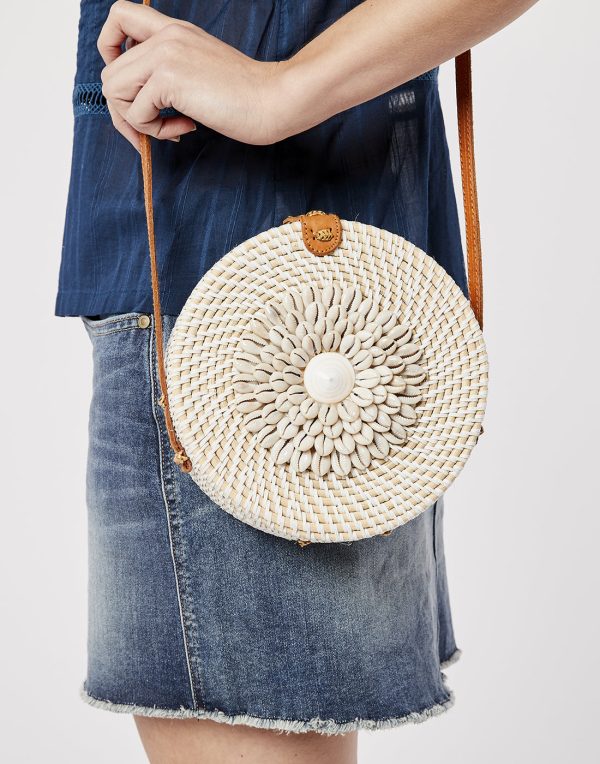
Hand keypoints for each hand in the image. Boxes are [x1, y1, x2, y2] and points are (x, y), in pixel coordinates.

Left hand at [97, 0, 286, 150]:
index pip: (118, 17)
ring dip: (137, 122)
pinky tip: (186, 128)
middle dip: (123, 111)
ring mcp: (165, 54)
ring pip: (115, 91)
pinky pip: (137, 113)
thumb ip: (172, 73)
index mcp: (174, 30)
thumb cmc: (247, 96)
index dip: (109, 51)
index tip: (131, 83)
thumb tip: (141, 102)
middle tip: (151, 129)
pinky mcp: (169, 78)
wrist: (273, 99)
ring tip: (171, 128)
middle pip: (109, 71)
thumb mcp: (202, 71)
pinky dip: (156, 131)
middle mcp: (165, 36)